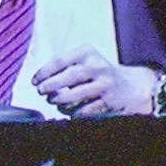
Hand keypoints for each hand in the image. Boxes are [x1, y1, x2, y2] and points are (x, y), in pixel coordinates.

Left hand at [34, 53, 162, 117]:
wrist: (131, 87)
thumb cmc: (99, 74)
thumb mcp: (85, 61)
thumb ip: (64, 66)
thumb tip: (40, 80)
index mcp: (88, 53)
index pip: (61, 60)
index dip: (44, 72)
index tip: (35, 81)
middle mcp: (97, 67)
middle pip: (68, 77)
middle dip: (50, 86)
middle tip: (41, 92)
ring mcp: (103, 85)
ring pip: (74, 96)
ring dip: (59, 101)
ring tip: (54, 100)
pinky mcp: (106, 103)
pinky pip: (82, 111)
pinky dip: (71, 112)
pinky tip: (69, 110)